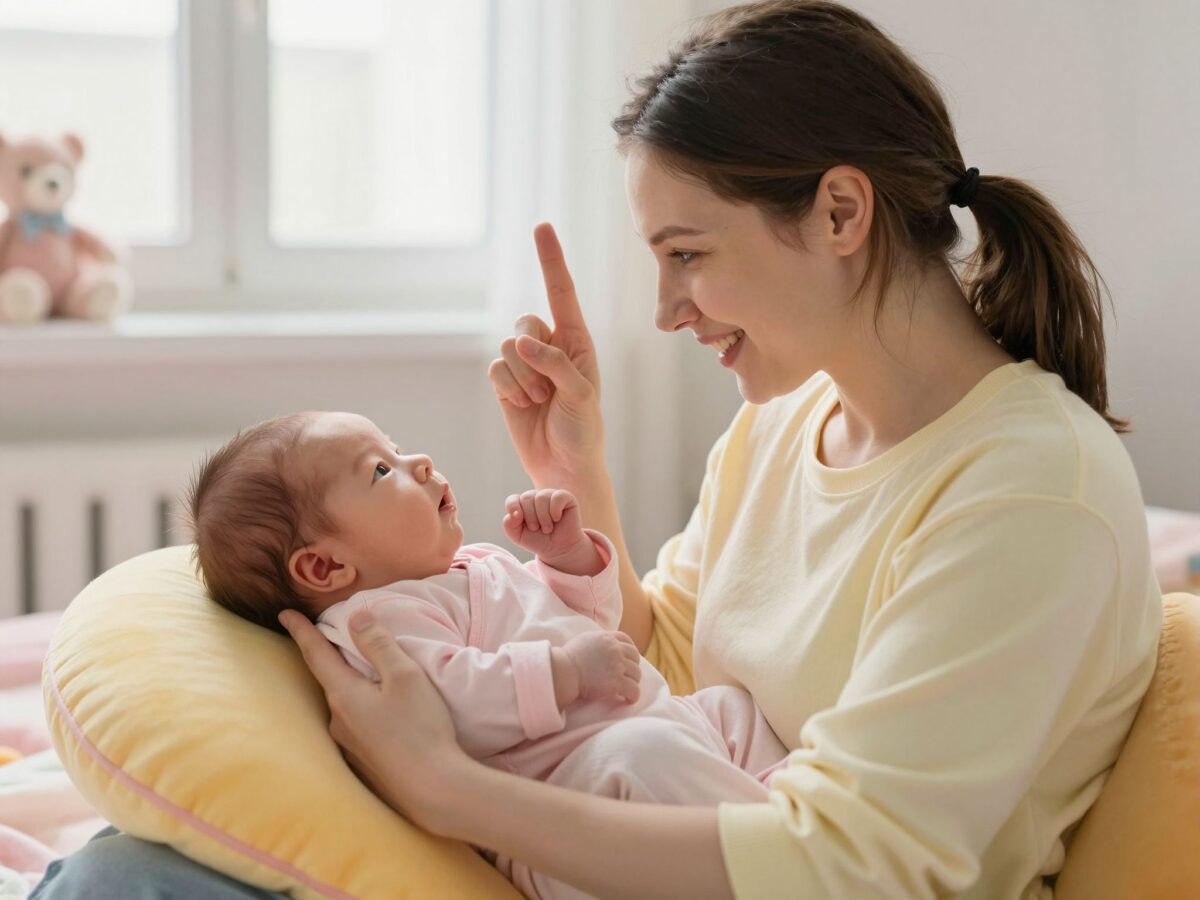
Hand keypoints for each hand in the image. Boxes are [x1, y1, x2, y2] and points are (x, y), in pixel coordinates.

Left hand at [278, 609, 470, 830]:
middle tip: (337, 638)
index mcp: (344, 695)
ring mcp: (350, 745)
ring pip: (346, 704)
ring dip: (353, 687)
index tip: (285, 613)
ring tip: (371, 677)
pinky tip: (386, 714)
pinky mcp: (365, 762)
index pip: (315, 654)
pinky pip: (359, 725)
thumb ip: (378, 644)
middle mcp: (339, 721)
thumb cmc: (421, 728)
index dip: (301, 631)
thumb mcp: (404, 676)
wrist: (434, 790)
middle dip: (332, 658)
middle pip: (330, 679)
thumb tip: (355, 617)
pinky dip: (365, 709)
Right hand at [488, 223, 604, 485]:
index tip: (542, 226)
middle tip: (546, 389)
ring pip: (506, 348)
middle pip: (524, 322)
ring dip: (520, 378)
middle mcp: (551, 346)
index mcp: (577, 341)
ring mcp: (526, 364)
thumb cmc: (583, 430)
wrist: (563, 466)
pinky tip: (522, 405)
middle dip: (530, 353)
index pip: (561, 292)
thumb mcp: (581, 395)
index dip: (551, 259)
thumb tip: (520, 342)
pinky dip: (507, 388)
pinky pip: (494, 369)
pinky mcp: (506, 382)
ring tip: (539, 402)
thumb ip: (555, 364)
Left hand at [502, 488, 585, 558]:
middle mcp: (536, 497)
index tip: (519, 522)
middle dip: (531, 517)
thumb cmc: (538, 541)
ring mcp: (550, 495)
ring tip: (548, 528)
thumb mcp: (518, 536)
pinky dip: (555, 510)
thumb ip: (509, 524)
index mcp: (522, 504)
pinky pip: (557, 497)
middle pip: (526, 498)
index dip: (514, 509)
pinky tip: (557, 518)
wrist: (558, 550)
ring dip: (544, 517)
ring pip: (541, 497)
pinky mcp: (566, 497)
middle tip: (537, 529)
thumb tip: (514, 513)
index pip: (513, 499)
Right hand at [563, 631, 641, 703]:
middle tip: (627, 676)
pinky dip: (633, 695)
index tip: (628, 658)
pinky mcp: (617, 681)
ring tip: (627, 689)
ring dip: (633, 681)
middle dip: (632, 666)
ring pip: (636, 674)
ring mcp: (618, 665)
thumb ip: (597, 641)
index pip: (626, 640)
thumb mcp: (584, 640)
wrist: (564, 671)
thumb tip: (601, 646)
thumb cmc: (567, 658)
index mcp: (607, 637)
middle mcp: (615, 649)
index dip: (630, 649)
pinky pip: (634, 690)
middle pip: (634, 657)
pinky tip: (628, 699)